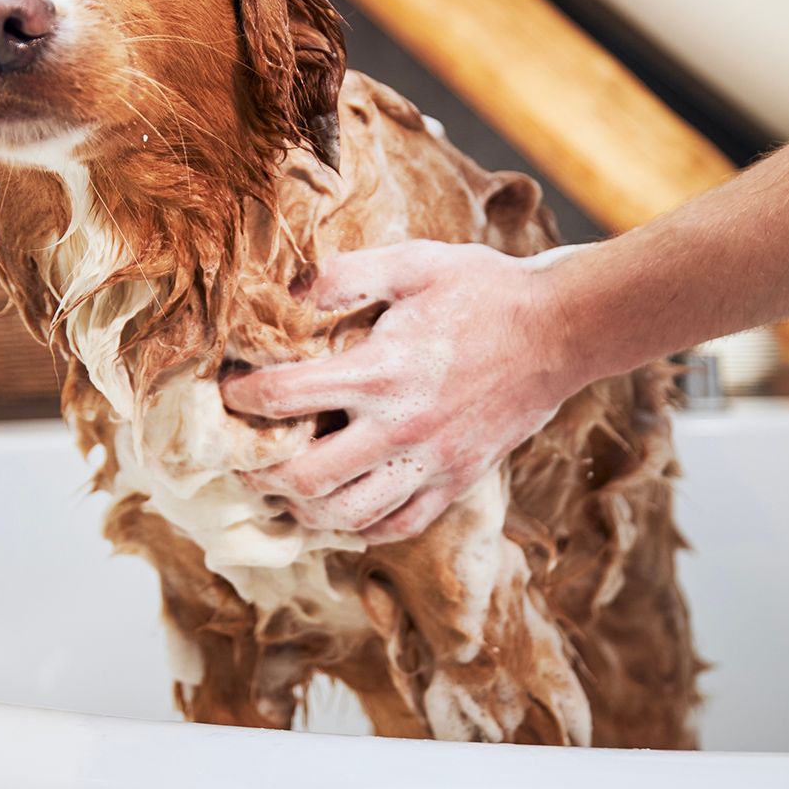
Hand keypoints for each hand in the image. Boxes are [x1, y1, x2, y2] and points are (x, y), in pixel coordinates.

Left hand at [221, 241, 583, 542]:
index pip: (287, 396)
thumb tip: (289, 288)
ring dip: (304, 508)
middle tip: (241, 457)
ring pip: (349, 516)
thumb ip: (347, 274)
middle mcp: (402, 427)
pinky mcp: (457, 481)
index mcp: (382, 370)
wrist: (561, 329)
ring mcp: (432, 462)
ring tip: (282, 489)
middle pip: (308, 478)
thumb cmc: (483, 290)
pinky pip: (398, 525)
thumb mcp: (414, 262)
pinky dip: (359, 526)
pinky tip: (341, 508)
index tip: (227, 391)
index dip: (243, 397)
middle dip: (261, 472)